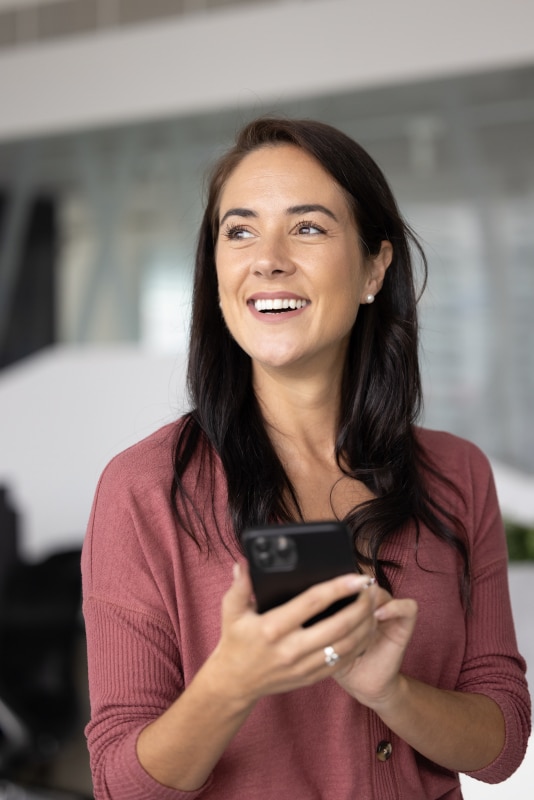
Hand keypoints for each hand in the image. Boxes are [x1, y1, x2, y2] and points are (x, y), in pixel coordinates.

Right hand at [206, 562, 379, 708]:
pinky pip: (343, 661)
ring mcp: (303, 666)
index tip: (357, 577)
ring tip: (374, 605)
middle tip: (372, 588)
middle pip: (338, 625)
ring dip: (366, 624)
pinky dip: (359, 644)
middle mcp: (291, 648)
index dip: (338, 588)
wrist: (235, 683)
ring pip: (346, 645)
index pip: (313, 602)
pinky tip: (366, 629)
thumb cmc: (236, 640)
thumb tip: (244, 563)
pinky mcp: (311, 677)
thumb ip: (239, 585)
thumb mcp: (231, 610)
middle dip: (361, 605)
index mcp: (273, 627)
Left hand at [333, 587, 417, 709]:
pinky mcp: (404, 625)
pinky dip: (394, 607)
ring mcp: (389, 615)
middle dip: (354, 592)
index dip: (340, 585)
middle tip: (346, 604)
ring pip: (382, 591)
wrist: (365, 686)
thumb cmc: (345, 664)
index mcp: (352, 607)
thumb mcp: (328, 642)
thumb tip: (307, 606)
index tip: (329, 595)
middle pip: (364, 585)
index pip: (349, 584)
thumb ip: (322, 624)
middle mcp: (371, 608)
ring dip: (371, 598)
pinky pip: (408, 607)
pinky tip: (378, 616)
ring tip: (361, 611)